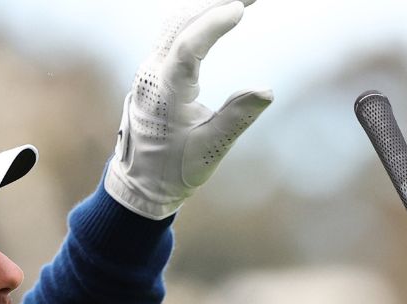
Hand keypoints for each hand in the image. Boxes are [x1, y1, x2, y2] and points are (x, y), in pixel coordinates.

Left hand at [105, 0, 273, 219]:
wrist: (139, 182)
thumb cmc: (174, 170)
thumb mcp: (210, 149)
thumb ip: (236, 118)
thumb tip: (267, 90)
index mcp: (165, 92)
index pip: (187, 46)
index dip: (212, 25)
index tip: (239, 8)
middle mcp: (152, 74)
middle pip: (180, 23)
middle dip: (215, 3)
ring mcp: (150, 69)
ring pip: (175, 23)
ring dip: (206, 6)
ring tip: (239, 1)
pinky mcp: (155, 71)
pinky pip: (174, 32)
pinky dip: (198, 18)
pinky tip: (218, 12)